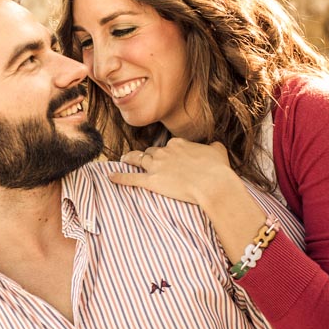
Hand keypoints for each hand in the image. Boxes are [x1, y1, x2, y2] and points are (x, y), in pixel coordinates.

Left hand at [111, 138, 268, 263]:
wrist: (213, 184)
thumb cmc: (217, 169)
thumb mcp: (218, 151)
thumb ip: (214, 146)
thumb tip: (214, 145)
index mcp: (179, 144)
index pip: (169, 146)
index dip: (168, 152)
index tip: (168, 156)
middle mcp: (165, 152)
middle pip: (152, 152)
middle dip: (148, 155)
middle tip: (142, 158)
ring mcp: (157, 166)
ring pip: (138, 160)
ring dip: (130, 159)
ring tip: (123, 159)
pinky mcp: (152, 181)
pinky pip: (131, 178)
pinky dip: (119, 177)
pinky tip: (110, 177)